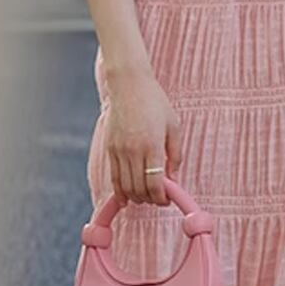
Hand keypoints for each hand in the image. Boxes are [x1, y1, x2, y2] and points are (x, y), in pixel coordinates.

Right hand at [104, 67, 182, 205]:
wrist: (128, 85)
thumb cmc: (155, 103)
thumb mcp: (173, 126)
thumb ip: (175, 154)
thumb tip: (173, 178)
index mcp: (152, 145)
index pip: (154, 183)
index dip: (161, 197)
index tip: (167, 200)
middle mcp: (133, 151)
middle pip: (139, 188)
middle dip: (150, 199)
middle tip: (158, 199)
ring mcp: (118, 151)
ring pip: (125, 186)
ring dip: (136, 197)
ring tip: (146, 197)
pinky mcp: (109, 149)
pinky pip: (113, 177)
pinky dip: (120, 191)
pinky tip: (127, 197)